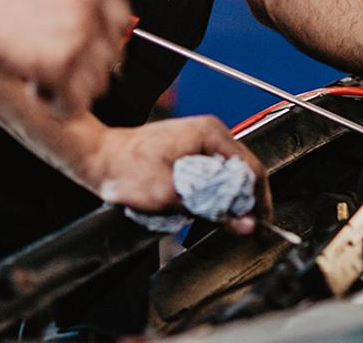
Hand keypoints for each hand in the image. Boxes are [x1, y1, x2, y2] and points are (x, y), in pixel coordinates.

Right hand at [0, 0, 131, 115]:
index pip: (119, 15)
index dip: (101, 37)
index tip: (89, 48)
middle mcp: (90, 4)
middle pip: (112, 52)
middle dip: (86, 66)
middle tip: (60, 69)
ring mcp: (78, 34)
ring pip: (98, 81)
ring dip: (72, 87)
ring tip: (43, 81)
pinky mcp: (59, 64)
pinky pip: (74, 102)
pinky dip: (57, 107)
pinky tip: (37, 94)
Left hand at [83, 116, 271, 235]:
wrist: (101, 158)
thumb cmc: (127, 168)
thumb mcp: (171, 194)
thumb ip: (211, 208)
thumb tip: (245, 222)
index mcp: (209, 133)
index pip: (252, 167)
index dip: (260, 200)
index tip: (262, 227)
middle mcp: (209, 132)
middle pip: (244, 171)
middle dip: (245, 202)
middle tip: (244, 230)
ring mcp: (201, 140)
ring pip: (230, 175)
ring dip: (229, 200)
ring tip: (221, 220)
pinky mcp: (192, 152)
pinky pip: (215, 176)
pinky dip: (215, 195)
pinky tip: (204, 208)